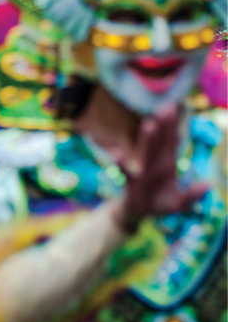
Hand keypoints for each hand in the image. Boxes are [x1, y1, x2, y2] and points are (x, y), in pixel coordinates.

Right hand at [111, 105, 207, 231]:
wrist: (137, 213)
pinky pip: (125, 172)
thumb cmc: (158, 204)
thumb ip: (192, 196)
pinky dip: (121, 162)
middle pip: (159, 142)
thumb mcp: (178, 203)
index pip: (171, 142)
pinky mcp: (130, 182)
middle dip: (163, 126)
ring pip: (145, 153)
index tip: (175, 108)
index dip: (174, 126)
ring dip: (147, 140)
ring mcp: (141, 171)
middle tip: (166, 108)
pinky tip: (116, 154)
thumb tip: (207, 185)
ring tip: (149, 125)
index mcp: (167, 164)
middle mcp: (154, 163)